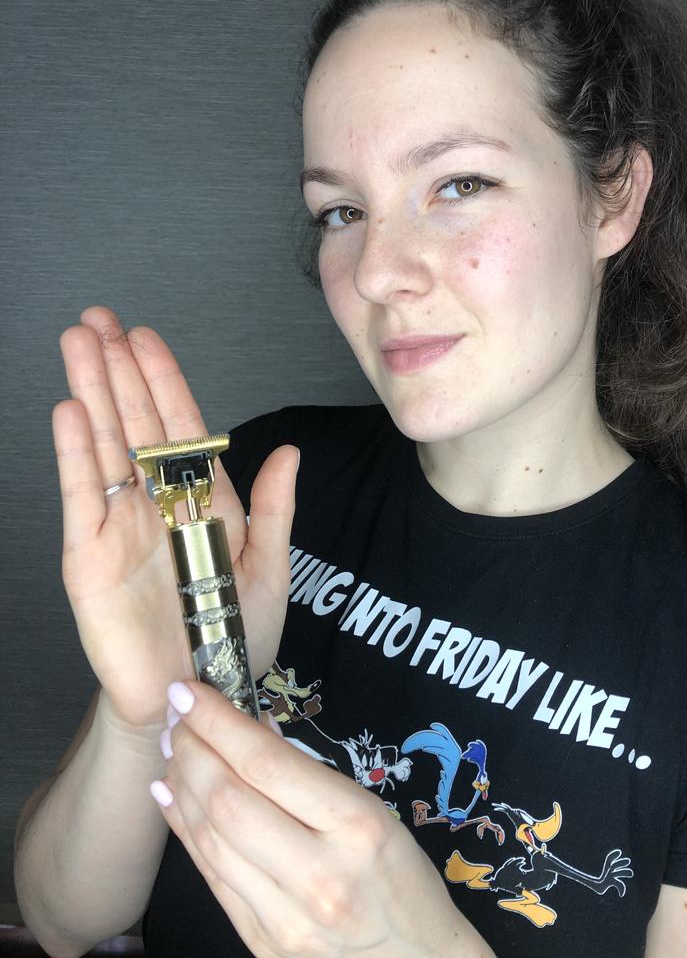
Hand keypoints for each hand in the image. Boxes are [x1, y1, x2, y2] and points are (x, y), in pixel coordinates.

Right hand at [54, 306, 297, 728]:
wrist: (195, 697)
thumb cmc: (234, 640)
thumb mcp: (269, 572)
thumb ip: (274, 510)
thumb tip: (287, 452)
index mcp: (202, 500)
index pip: (181, 427)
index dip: (163, 380)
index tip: (147, 337)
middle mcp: (157, 503)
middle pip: (134, 422)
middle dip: (117, 368)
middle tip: (98, 318)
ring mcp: (120, 525)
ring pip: (103, 444)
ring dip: (91, 391)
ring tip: (78, 342)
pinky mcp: (89, 555)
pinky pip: (82, 494)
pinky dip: (75, 451)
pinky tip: (70, 409)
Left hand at [151, 681, 492, 957]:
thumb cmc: (404, 880)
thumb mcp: (376, 814)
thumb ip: (310, 781)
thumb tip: (252, 733)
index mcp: (357, 828)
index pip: (267, 763)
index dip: (218, 723)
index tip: (190, 692)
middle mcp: (319, 876)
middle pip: (228, 801)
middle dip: (191, 750)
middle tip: (176, 717)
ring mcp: (286, 920)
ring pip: (211, 840)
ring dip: (181, 786)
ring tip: (171, 750)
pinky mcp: (262, 945)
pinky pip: (212, 879)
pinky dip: (185, 832)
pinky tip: (171, 799)